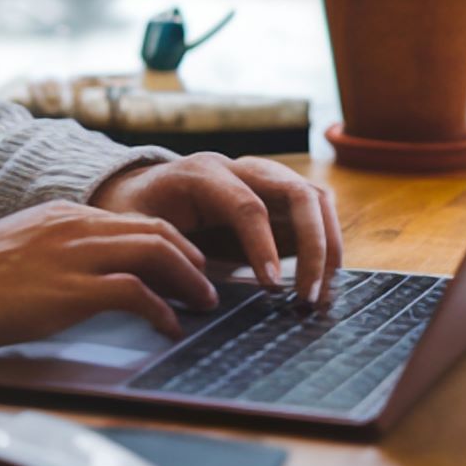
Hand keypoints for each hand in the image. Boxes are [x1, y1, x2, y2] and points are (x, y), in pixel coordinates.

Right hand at [0, 200, 218, 352]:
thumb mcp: (18, 251)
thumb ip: (52, 255)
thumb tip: (77, 277)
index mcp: (61, 214)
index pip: (133, 220)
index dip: (170, 243)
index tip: (186, 263)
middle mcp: (74, 226)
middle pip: (156, 231)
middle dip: (191, 258)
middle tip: (207, 283)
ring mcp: (74, 256)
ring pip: (156, 253)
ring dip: (188, 281)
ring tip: (202, 304)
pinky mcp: (71, 291)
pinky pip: (136, 293)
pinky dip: (162, 311)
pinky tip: (170, 328)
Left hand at [89, 153, 343, 306]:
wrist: (142, 191)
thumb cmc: (137, 214)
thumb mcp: (136, 231)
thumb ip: (161, 257)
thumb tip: (199, 296)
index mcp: (203, 174)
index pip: (247, 205)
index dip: (263, 246)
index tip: (272, 286)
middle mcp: (242, 169)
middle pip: (296, 193)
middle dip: (313, 245)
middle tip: (309, 296)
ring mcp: (266, 179)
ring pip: (315, 198)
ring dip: (328, 245)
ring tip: (323, 293)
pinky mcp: (279, 197)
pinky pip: (316, 213)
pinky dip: (327, 244)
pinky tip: (322, 282)